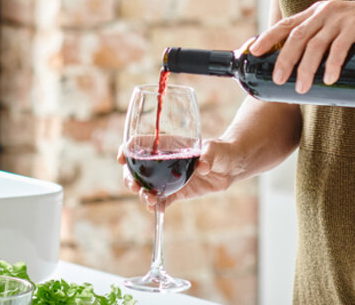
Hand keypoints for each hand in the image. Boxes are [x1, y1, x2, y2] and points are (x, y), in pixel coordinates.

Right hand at [117, 139, 239, 210]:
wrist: (232, 166)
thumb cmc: (221, 150)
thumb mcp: (215, 150)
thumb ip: (208, 156)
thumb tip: (203, 166)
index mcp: (167, 146)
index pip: (140, 144)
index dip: (127, 150)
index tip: (122, 158)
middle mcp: (164, 162)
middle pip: (137, 169)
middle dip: (130, 177)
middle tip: (134, 186)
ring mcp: (169, 178)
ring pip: (146, 186)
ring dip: (142, 193)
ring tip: (148, 199)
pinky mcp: (178, 192)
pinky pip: (162, 200)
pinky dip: (156, 206)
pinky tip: (155, 210)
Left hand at [249, 0, 354, 92]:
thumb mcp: (338, 30)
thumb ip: (322, 41)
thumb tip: (302, 72)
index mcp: (316, 12)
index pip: (285, 24)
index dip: (268, 37)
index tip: (253, 52)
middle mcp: (325, 12)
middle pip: (297, 36)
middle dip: (284, 59)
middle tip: (279, 80)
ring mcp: (341, 18)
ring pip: (316, 44)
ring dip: (306, 68)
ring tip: (302, 88)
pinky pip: (340, 47)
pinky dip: (332, 64)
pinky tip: (329, 79)